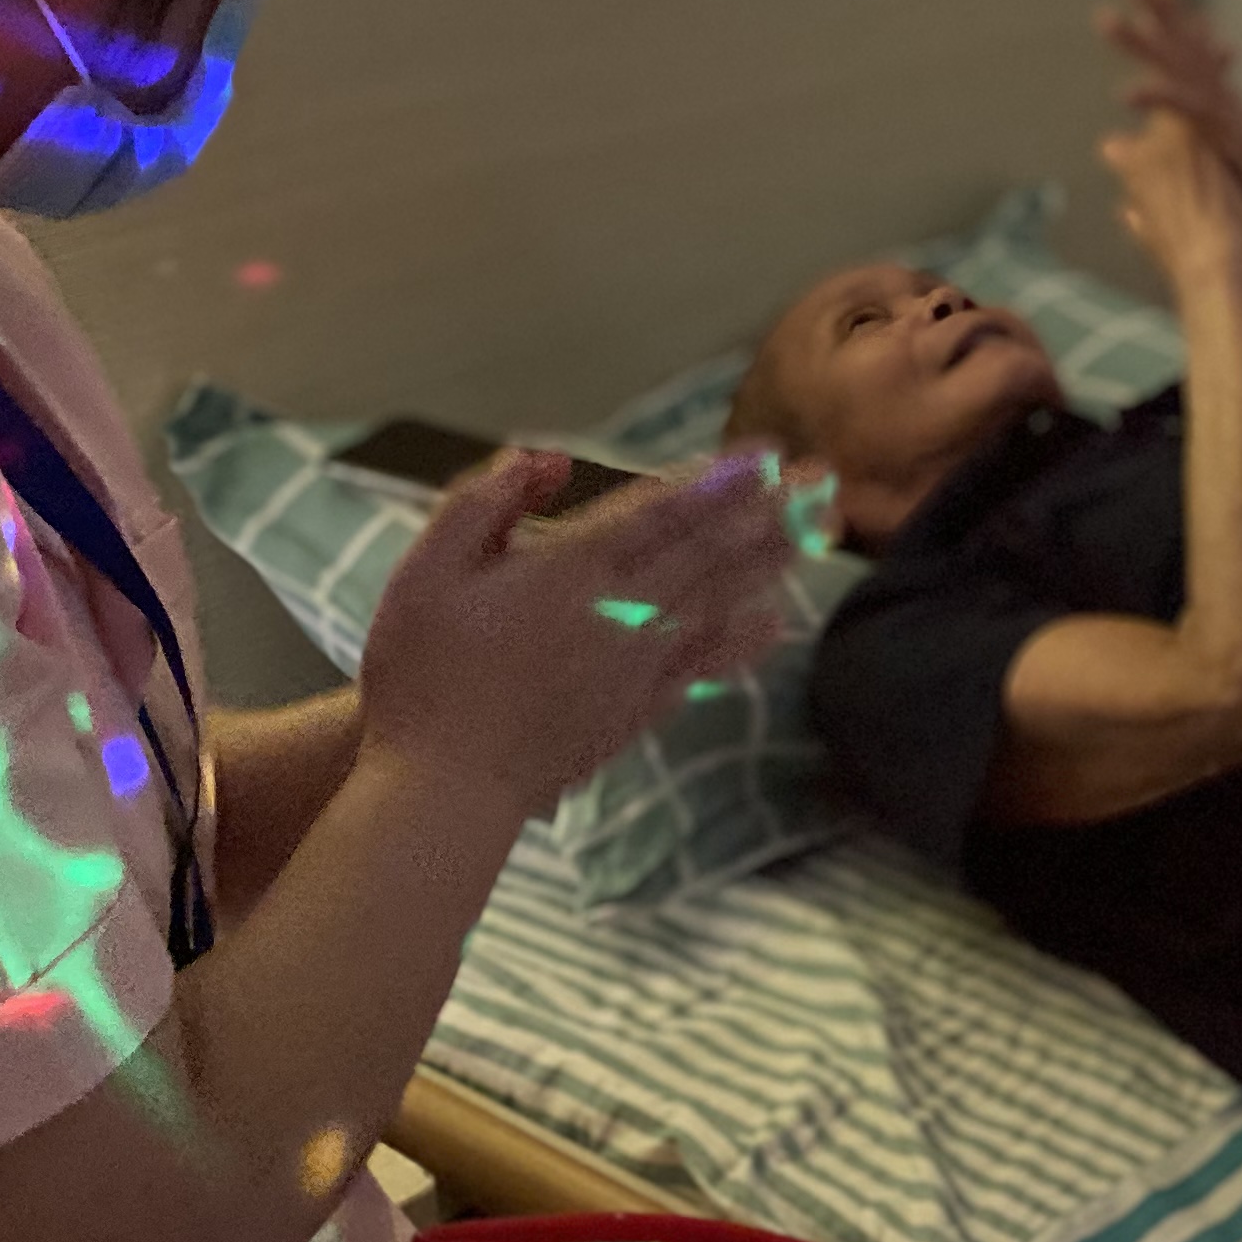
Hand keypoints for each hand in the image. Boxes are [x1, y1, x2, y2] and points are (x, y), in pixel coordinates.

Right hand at [356, 447, 819, 822]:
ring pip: (717, 603)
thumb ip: (484, 503)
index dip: (718, 480)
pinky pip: (703, 667)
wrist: (442, 787)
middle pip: (708, 552)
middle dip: (766, 512)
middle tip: (821, 482)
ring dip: (768, 565)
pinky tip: (773, 622)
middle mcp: (620, 614)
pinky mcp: (635, 714)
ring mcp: (636, 668)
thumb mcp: (427, 570)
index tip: (767, 453)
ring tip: (813, 534)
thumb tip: (548, 460)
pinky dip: (743, 640)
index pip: (662, 512)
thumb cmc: (420, 673)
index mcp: (571, 572)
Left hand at [1096, 0, 1241, 297]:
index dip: (1169, 22)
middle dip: (1164, 11)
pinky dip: (1163, 103)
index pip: (1193, 59)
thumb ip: (1148, 163)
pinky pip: (1197, 118)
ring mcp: (1240, 128)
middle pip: (1194, 51)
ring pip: (1190, 74)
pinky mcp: (1240, 150)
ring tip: (1108, 21)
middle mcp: (1235, 112)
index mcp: (1223, 118)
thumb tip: (1110, 149)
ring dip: (1147, 45)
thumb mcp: (1190, 188)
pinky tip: (1128, 94)